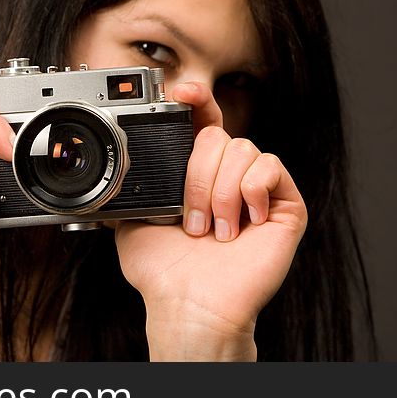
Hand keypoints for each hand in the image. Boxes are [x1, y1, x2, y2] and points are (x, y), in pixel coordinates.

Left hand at [114, 81, 306, 359]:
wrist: (190, 304)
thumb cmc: (164, 272)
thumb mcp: (133, 217)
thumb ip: (130, 185)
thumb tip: (111, 163)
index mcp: (197, 173)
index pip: (202, 121)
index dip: (195, 100)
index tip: (180, 93)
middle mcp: (228, 176)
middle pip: (218, 134)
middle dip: (196, 176)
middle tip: (191, 220)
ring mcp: (258, 188)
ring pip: (242, 149)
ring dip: (219, 192)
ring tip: (215, 230)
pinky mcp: (285, 203)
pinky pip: (269, 167)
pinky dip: (249, 192)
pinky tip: (243, 223)